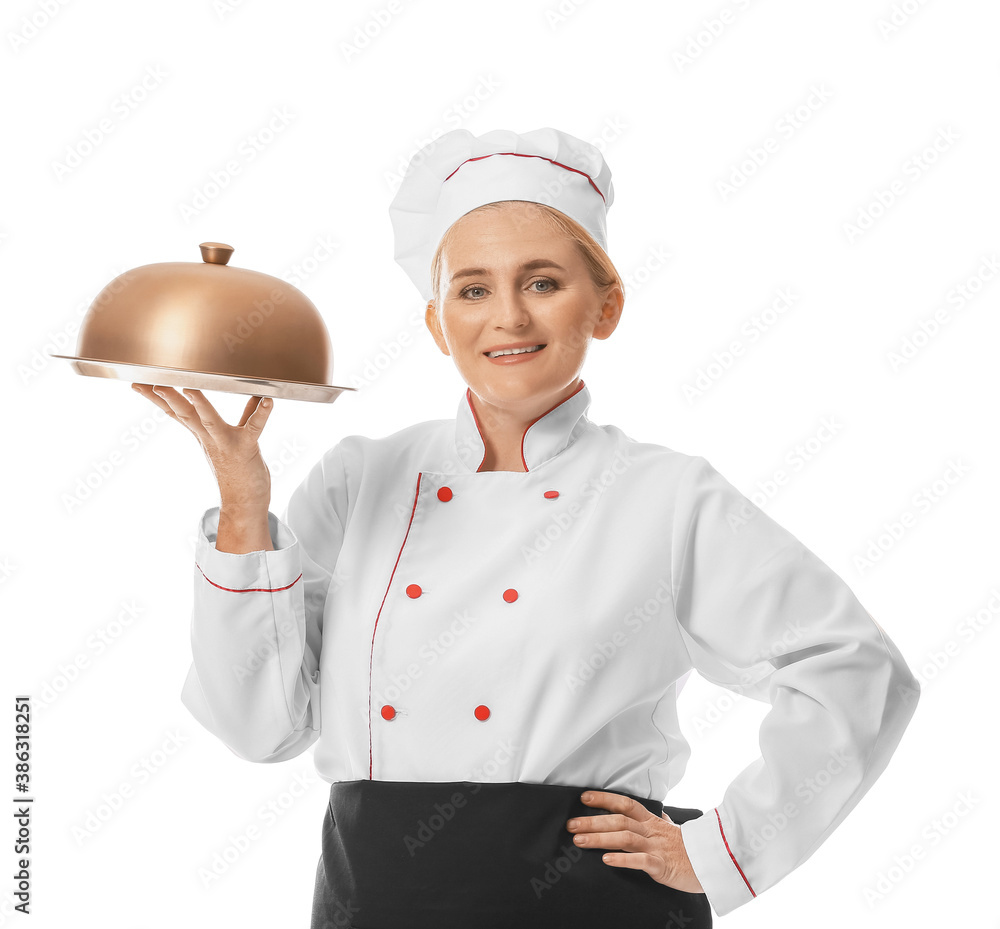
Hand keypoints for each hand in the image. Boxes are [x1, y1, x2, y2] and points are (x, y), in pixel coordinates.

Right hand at [131, 384, 272, 506]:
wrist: (245, 504)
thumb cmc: (241, 471)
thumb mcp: (236, 439)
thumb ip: (246, 415)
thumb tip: (256, 395)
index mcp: (203, 434)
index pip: (177, 413)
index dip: (157, 398)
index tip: (140, 383)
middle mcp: (210, 438)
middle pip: (185, 414)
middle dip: (168, 398)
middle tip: (153, 383)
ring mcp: (226, 443)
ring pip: (209, 421)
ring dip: (200, 405)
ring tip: (189, 389)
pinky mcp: (246, 448)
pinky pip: (254, 427)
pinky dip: (262, 413)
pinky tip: (268, 400)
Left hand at [565, 790, 704, 893]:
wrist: (713, 864)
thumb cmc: (690, 849)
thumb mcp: (673, 829)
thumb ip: (661, 820)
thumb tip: (657, 811)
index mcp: (652, 821)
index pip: (625, 804)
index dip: (604, 799)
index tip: (584, 797)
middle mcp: (651, 831)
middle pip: (618, 820)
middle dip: (592, 821)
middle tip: (571, 825)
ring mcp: (656, 847)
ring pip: (624, 838)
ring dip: (599, 838)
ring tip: (579, 840)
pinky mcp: (661, 866)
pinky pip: (640, 861)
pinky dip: (622, 859)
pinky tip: (606, 860)